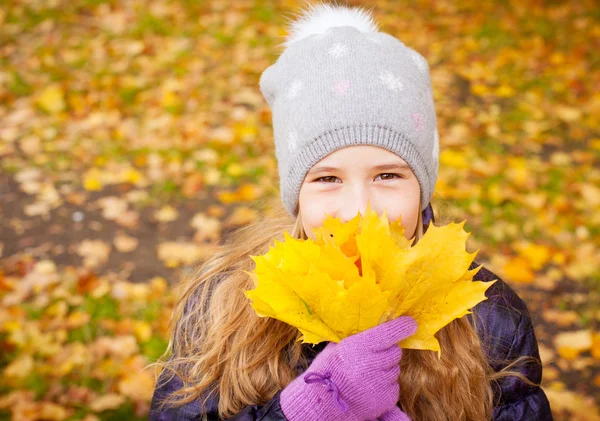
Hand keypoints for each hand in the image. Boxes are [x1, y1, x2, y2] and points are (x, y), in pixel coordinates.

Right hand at [280, 316, 416, 420]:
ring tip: (367, 373)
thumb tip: (376, 324)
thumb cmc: (329, 371)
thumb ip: (356, 337)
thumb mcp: (336, 348)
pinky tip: (370, 386)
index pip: (387, 334)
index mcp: (357, 348)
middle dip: (388, 351)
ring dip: (386, 368)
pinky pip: (394, 385)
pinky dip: (386, 384)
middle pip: (395, 351)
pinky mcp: (386, 399)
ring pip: (395, 369)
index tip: (410, 323)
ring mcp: (379, 383)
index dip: (401, 327)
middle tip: (373, 355)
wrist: (324, 404)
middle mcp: (370, 365)